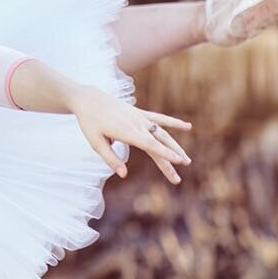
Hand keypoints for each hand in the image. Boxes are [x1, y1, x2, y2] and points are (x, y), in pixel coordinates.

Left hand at [68, 83, 191, 185]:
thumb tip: (124, 175)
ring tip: (186, 160)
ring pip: (162, 133)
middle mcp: (137, 124)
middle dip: (170, 160)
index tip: (178, 162)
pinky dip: (174, 122)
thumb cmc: (90, 123)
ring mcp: (140, 117)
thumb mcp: (95, 143)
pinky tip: (188, 127)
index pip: (150, 145)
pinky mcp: (140, 113)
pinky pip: (160, 118)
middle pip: (158, 144)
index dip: (165, 154)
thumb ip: (111, 158)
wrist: (89, 99)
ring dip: (175, 147)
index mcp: (126, 131)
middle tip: (177, 179)